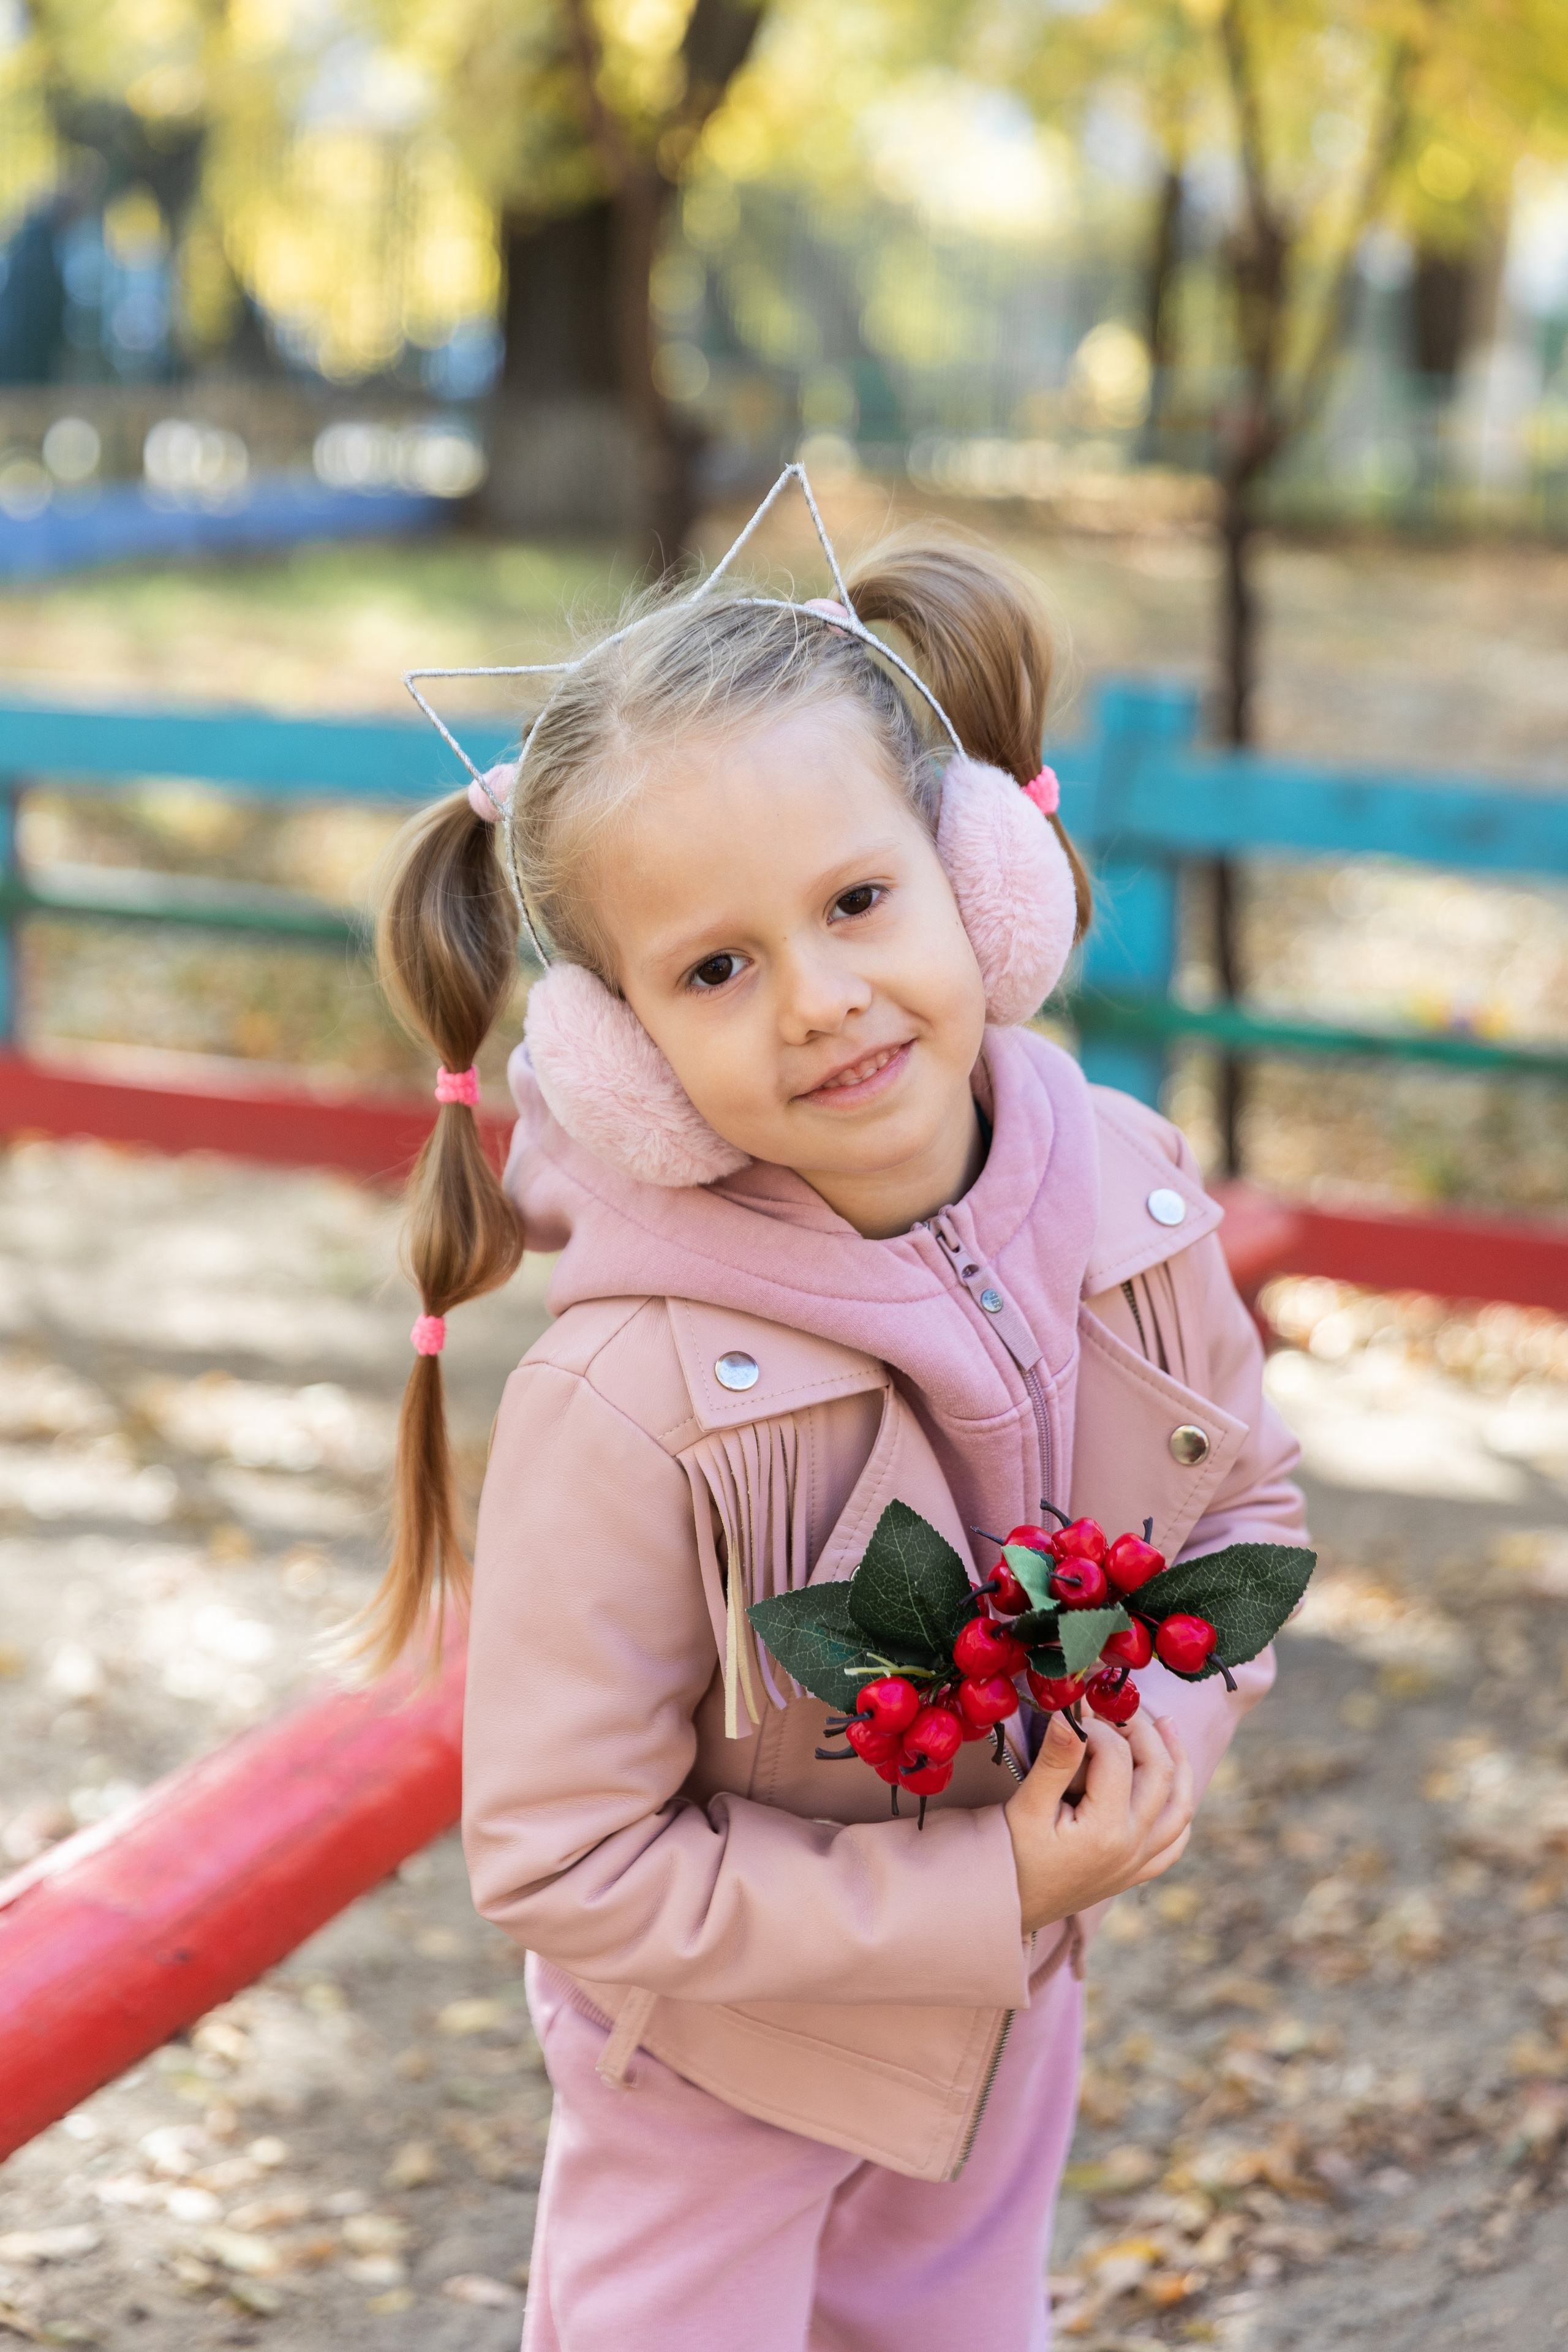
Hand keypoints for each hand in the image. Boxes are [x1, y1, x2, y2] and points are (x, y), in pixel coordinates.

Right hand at [1004, 1708, 1192, 1934]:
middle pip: (1158, 1773)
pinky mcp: (1135, 1874)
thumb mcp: (1025, 1806)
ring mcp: (1139, 1863)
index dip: (1097, 1725)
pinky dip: (1179, 1808)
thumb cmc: (1008, 1856)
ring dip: (1178, 1762)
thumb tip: (1072, 1714)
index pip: (1117, 1757)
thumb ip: (1055, 1761)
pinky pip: (1174, 1840)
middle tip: (1120, 1704)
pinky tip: (1172, 1786)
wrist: (1002, 1908)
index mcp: (1106, 1830)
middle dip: (1143, 1730)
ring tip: (1168, 1725)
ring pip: (1179, 1805)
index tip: (1075, 1710)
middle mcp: (1133, 1847)